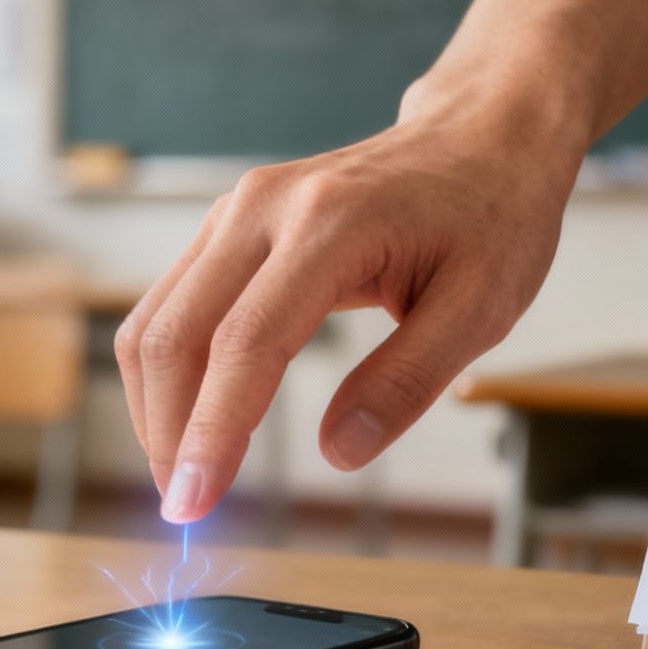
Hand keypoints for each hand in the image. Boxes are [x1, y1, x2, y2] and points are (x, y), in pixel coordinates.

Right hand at [115, 87, 581, 522]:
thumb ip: (407, 382)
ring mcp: (238, 209)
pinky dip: (172, 370)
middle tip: (186, 510)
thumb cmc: (490, 216)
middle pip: (175, 334)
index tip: (193, 506)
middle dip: (167, 432)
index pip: (245, 343)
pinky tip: (197, 418)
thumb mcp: (481, 309)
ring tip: (188, 474)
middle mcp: (264, 207)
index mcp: (331, 224)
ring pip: (157, 319)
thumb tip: (337, 452)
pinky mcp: (230, 224)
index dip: (210, 432)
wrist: (480, 137)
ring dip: (158, 406)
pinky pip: (174, 303)